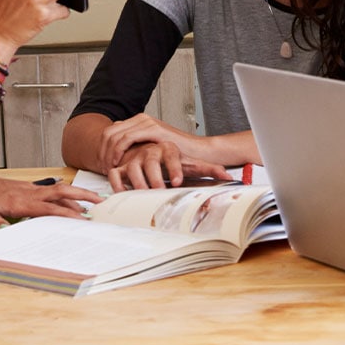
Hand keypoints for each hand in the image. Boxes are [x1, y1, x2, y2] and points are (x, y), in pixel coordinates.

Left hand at [0, 171, 100, 230]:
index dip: (67, 213)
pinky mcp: (23, 189)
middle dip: (82, 195)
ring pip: (57, 191)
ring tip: (91, 204)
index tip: (83, 219)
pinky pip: (48, 191)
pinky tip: (67, 201)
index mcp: (19, 201)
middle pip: (61, 191)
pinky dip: (63, 195)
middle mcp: (26, 192)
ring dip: (75, 196)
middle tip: (100, 202)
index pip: (49, 207)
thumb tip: (7, 231)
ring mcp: (26, 189)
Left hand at [96, 113, 197, 167]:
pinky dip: (118, 152)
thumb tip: (118, 159)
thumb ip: (136, 149)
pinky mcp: (152, 129)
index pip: (110, 132)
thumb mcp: (151, 151)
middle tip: (103, 169)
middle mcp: (141, 118)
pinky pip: (126, 139)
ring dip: (109, 153)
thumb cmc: (176, 156)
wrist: (198, 152)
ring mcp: (147, 122)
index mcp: (138, 122)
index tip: (102, 165)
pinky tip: (118, 164)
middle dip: (103, 152)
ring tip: (109, 169)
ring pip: (115, 136)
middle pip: (109, 133)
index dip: (102, 149)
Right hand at [107, 142, 230, 191]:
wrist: (152, 150)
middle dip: (154, 177)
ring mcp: (134, 158)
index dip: (174, 167)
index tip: (178, 181)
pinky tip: (124, 193)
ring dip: (137, 182)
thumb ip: (209, 169)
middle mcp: (150, 152)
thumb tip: (228, 176)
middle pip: (150, 160)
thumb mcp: (192, 163)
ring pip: (131, 167)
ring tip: (144, 194)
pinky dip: (117, 183)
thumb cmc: (173, 161)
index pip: (171, 154)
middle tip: (159, 190)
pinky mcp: (122, 166)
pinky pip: (115, 173)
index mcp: (168, 149)